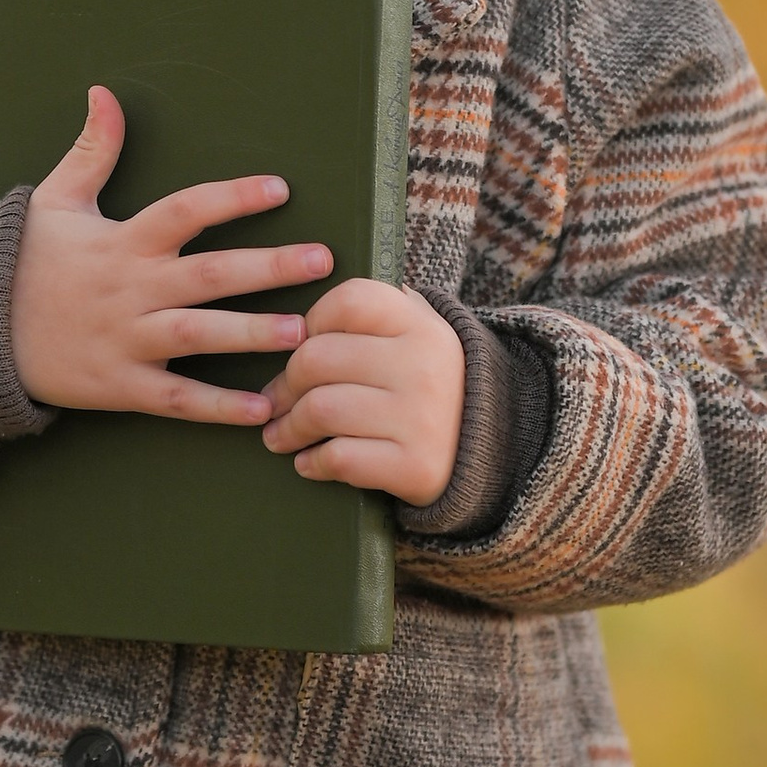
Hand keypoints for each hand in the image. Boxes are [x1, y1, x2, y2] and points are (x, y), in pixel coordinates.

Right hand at [9, 85, 332, 422]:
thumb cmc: (25, 260)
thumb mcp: (55, 199)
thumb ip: (92, 150)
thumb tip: (104, 91)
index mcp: (122, 241)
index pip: (184, 210)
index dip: (231, 198)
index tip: (280, 188)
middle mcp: (130, 288)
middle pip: (207, 274)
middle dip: (267, 267)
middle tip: (322, 261)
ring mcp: (125, 339)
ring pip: (197, 336)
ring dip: (251, 334)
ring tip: (302, 332)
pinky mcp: (119, 384)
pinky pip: (174, 399)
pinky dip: (216, 407)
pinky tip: (259, 410)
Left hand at [261, 280, 465, 501]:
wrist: (491, 448)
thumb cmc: (429, 383)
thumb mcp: (419, 333)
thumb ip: (376, 311)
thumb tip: (304, 311)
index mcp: (420, 325)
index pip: (348, 301)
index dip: (311, 321)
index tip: (301, 344)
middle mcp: (423, 366)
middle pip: (317, 359)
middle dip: (284, 384)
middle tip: (275, 401)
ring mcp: (422, 418)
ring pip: (320, 409)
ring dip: (289, 428)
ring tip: (280, 435)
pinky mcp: (416, 466)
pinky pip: (339, 457)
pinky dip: (313, 463)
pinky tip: (309, 462)